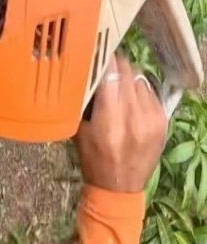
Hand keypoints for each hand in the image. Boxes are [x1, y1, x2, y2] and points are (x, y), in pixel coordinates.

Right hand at [75, 54, 166, 192]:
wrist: (120, 189)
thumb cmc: (93, 158)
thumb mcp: (79, 128)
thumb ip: (84, 98)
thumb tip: (86, 68)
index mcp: (109, 121)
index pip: (109, 73)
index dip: (101, 59)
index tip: (94, 54)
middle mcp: (134, 117)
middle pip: (126, 71)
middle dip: (114, 66)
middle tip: (104, 68)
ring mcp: (152, 119)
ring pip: (139, 78)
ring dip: (127, 78)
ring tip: (117, 86)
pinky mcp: (163, 122)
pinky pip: (150, 92)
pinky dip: (139, 91)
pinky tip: (130, 100)